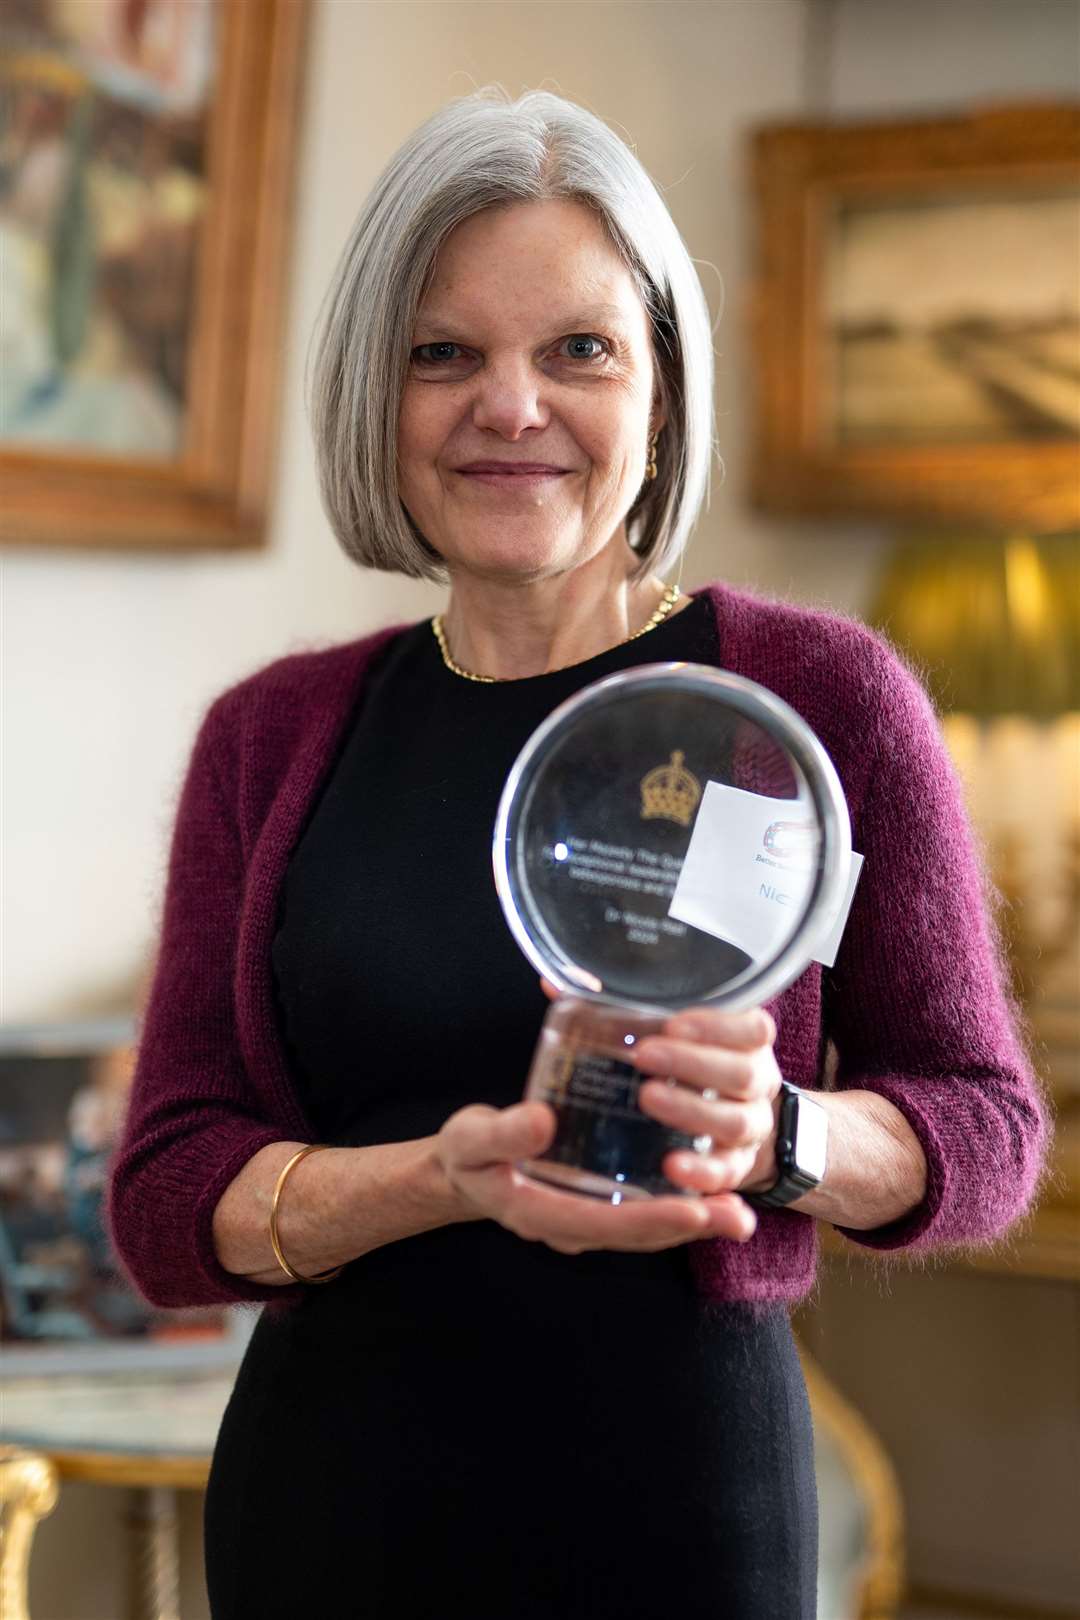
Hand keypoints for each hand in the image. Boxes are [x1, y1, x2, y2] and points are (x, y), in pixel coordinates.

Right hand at [435, 1098, 756, 1254]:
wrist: (464, 1169)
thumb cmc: (468, 1152)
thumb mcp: (471, 1138)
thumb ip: (502, 1132)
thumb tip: (543, 1121)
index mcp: (542, 1214)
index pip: (606, 1223)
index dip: (653, 1219)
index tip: (695, 1210)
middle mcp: (573, 1226)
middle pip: (639, 1234)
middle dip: (690, 1227)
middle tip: (741, 1218)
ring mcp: (588, 1220)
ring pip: (647, 1228)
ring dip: (694, 1222)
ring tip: (743, 1215)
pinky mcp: (599, 1205)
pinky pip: (643, 1213)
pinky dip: (678, 1207)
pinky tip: (712, 1191)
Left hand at [627, 1006, 781, 1196]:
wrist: (721, 1122)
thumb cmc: (687, 1064)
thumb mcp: (678, 1035)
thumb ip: (638, 1014)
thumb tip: (565, 986)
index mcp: (751, 1046)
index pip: (753, 1030)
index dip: (717, 1026)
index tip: (672, 1025)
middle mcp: (758, 1086)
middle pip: (742, 1074)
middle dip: (692, 1064)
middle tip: (644, 1056)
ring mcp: (752, 1128)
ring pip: (735, 1122)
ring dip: (691, 1110)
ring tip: (648, 1098)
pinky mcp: (737, 1167)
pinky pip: (727, 1172)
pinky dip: (701, 1170)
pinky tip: (671, 1165)